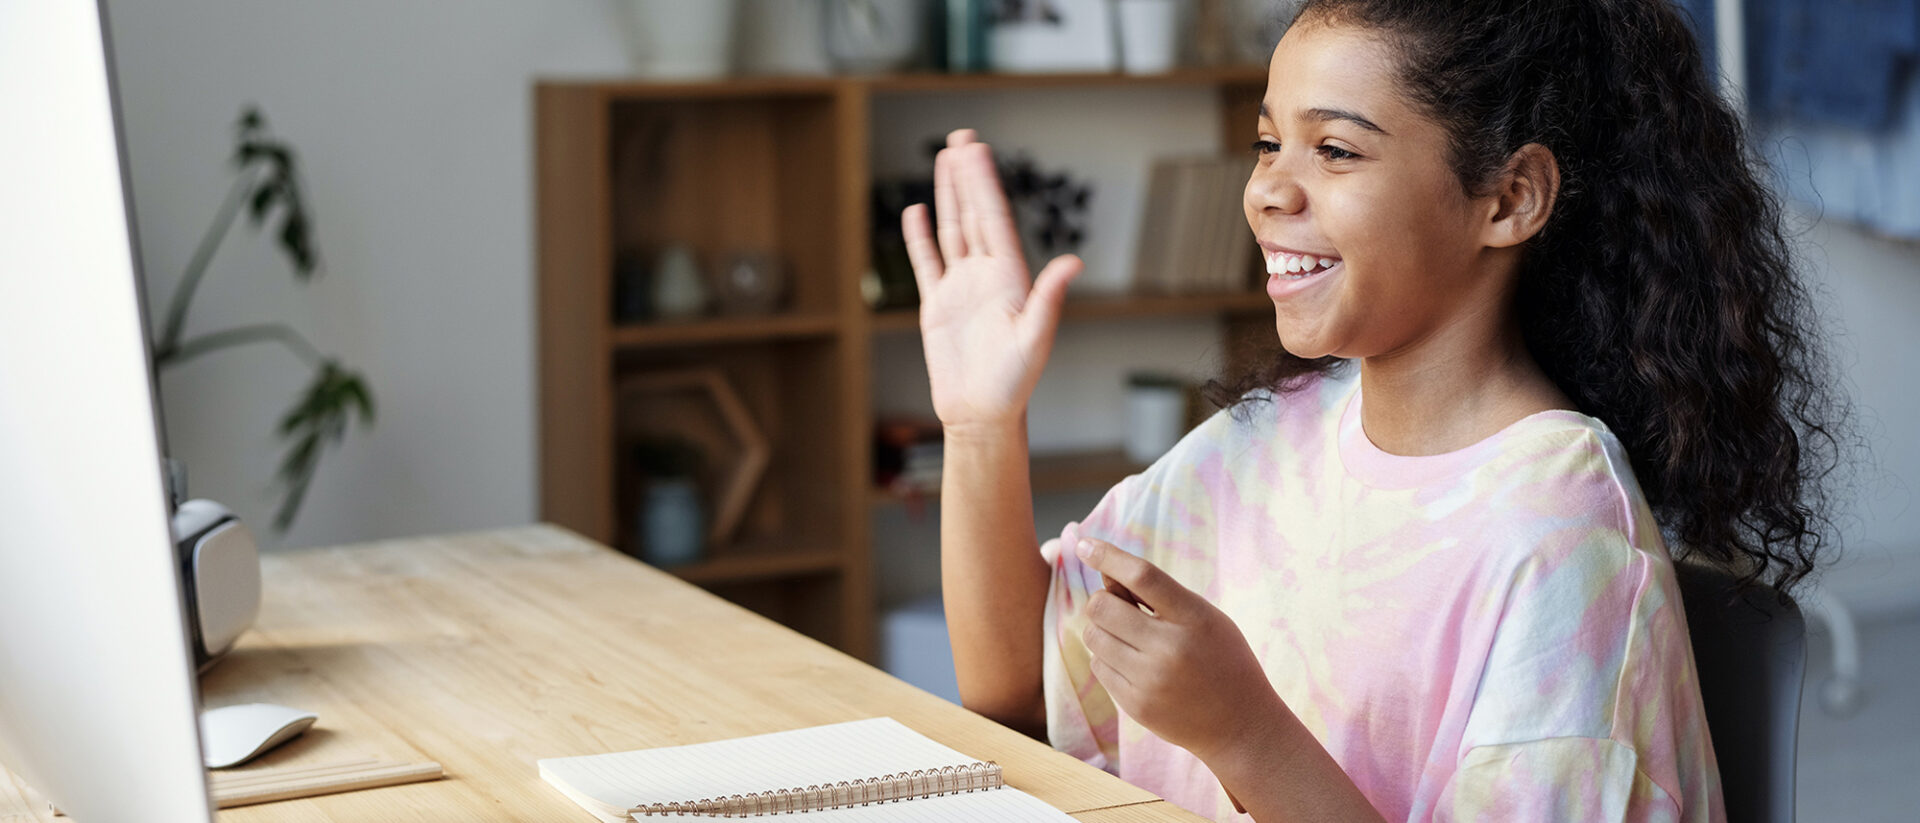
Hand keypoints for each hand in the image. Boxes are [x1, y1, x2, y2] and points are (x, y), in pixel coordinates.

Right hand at [902, 130, 1082, 433]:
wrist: (981, 414)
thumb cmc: (1014, 383)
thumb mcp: (1034, 338)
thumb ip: (1049, 298)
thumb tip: (1074, 262)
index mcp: (1009, 277)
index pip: (994, 220)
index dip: (985, 183)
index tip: (977, 150)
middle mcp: (986, 276)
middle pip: (974, 214)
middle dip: (968, 176)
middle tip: (961, 137)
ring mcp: (961, 288)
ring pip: (953, 231)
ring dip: (949, 195)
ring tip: (945, 160)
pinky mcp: (938, 305)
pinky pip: (927, 263)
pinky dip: (920, 238)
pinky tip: (918, 210)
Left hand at [1074, 537, 1286, 764]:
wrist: (1240, 724)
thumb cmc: (1221, 659)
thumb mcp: (1203, 617)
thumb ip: (1157, 595)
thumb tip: (1105, 573)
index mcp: (1194, 617)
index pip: (1143, 575)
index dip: (1109, 556)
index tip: (1085, 544)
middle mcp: (1171, 648)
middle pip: (1102, 606)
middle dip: (1103, 602)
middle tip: (1122, 610)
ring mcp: (1151, 680)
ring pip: (1093, 637)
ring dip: (1103, 631)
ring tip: (1133, 640)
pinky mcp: (1136, 705)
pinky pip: (1099, 667)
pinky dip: (1109, 659)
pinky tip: (1136, 666)